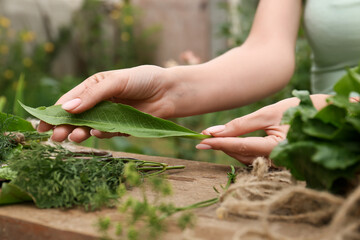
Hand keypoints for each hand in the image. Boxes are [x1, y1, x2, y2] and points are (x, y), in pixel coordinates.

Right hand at [38, 65, 175, 141]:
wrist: (168, 92)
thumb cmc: (143, 80)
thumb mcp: (116, 81)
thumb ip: (93, 95)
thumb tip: (67, 108)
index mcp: (94, 87)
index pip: (70, 100)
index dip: (55, 112)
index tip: (43, 124)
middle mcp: (100, 103)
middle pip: (77, 117)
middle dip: (64, 127)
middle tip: (55, 137)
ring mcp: (110, 116)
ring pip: (89, 128)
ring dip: (79, 133)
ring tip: (73, 137)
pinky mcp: (121, 128)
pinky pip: (107, 133)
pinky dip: (101, 134)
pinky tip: (97, 133)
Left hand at [196, 95, 328, 164]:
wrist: (321, 118)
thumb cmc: (298, 111)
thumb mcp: (269, 114)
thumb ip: (241, 125)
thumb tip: (215, 132)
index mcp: (277, 148)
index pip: (241, 146)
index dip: (220, 143)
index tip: (201, 141)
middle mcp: (276, 161)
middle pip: (241, 155)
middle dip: (221, 146)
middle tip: (203, 138)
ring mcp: (276, 164)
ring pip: (245, 159)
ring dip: (228, 148)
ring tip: (212, 139)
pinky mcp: (275, 162)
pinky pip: (252, 159)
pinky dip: (239, 150)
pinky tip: (229, 142)